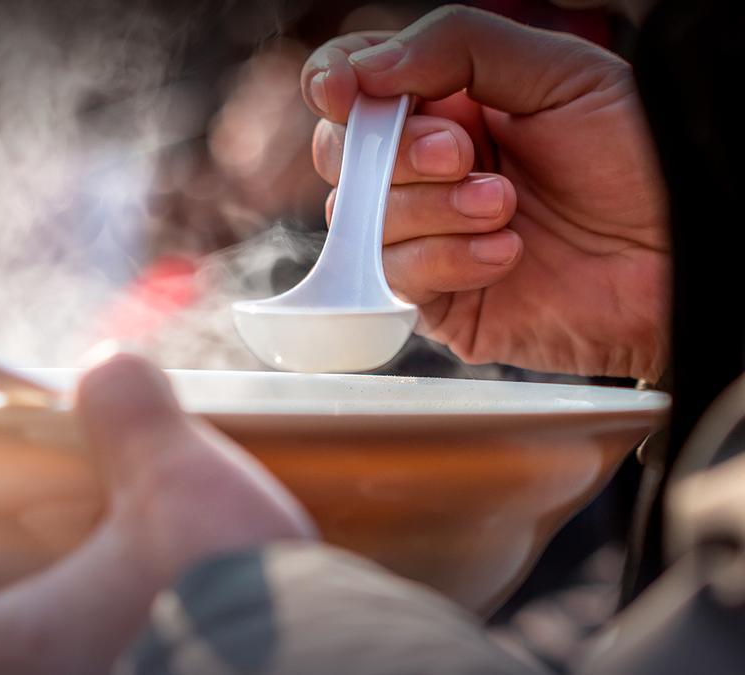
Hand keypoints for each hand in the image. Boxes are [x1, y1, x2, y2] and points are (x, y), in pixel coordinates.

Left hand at [0, 354, 313, 673]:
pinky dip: (146, 654)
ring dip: (86, 636)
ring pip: (63, 672)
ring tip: (136, 587)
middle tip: (58, 565)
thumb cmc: (220, 590)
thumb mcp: (173, 477)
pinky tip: (198, 620)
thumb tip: (106, 366)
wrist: (325, 670)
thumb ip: (129, 410)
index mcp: (18, 648)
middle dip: (20, 614)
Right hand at [304, 5, 668, 380]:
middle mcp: (426, 169)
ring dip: (433, 209)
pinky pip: (395, 275)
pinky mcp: (438, 298)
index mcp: (449, 103)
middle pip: (342, 152)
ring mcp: (426, 235)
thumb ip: (456, 46)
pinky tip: (508, 253)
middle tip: (462, 154)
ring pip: (360, 216)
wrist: (685, 254)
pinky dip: (447, 259)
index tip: (345, 90)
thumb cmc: (638, 159)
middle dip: (394, 152)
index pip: (356, 83)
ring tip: (506, 207)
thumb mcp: (557, 72)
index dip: (335, 83)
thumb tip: (364, 69)